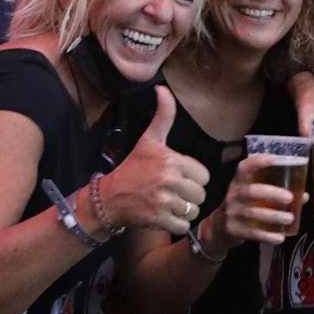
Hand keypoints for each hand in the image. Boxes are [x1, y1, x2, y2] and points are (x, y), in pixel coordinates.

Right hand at [97, 86, 208, 234]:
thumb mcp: (149, 140)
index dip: (192, 178)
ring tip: (167, 204)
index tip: (176, 177)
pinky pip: (184, 226)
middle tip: (171, 192)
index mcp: (171, 160)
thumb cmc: (133, 168)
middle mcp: (168, 180)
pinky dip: (177, 224)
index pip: (204, 175)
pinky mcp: (159, 220)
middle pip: (201, 194)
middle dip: (189, 196)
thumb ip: (163, 116)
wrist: (109, 198)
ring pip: (194, 211)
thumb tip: (162, 88)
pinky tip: (164, 216)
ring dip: (183, 211)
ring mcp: (163, 201)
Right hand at [214, 154, 298, 244]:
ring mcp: (232, 214)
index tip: (274, 159)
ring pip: (253, 213)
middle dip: (271, 193)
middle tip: (289, 197)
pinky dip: (267, 236)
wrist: (218, 229)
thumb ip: (275, 194)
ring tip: (290, 218)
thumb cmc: (242, 206)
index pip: (244, 168)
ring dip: (273, 216)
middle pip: (251, 191)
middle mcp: (233, 196)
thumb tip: (304, 195)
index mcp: (238, 183)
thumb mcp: (251, 196)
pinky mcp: (234, 230)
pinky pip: (252, 233)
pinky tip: (280, 237)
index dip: (257, 162)